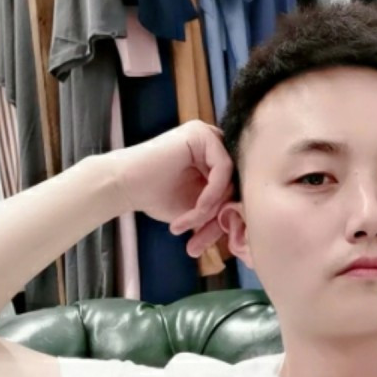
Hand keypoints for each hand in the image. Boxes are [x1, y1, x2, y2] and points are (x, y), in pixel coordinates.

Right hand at [106, 120, 233, 256]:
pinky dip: (211, 197)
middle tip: (198, 241)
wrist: (123, 187)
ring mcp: (210, 136)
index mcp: (217, 159)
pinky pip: (224, 171)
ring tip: (186, 224)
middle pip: (237, 186)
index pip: (237, 190)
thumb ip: (223, 211)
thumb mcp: (199, 210)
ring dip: (211, 210)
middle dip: (219, 219)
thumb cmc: (156, 197)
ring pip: (231, 182)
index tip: (207, 241)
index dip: (227, 219)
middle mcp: (217, 145)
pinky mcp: (202, 134)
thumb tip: (254, 226)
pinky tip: (193, 210)